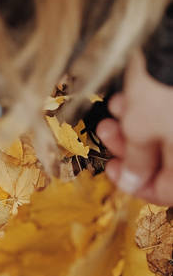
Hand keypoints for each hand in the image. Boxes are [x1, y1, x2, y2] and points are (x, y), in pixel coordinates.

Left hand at [96, 51, 172, 205]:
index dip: (135, 184)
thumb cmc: (166, 85)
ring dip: (137, 121)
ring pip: (167, 131)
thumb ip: (135, 161)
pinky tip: (130, 92)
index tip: (112, 170)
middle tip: (108, 133)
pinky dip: (151, 104)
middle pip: (166, 158)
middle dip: (132, 145)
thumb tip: (132, 181)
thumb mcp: (142, 128)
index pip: (166, 191)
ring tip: (115, 108)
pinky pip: (171, 109)